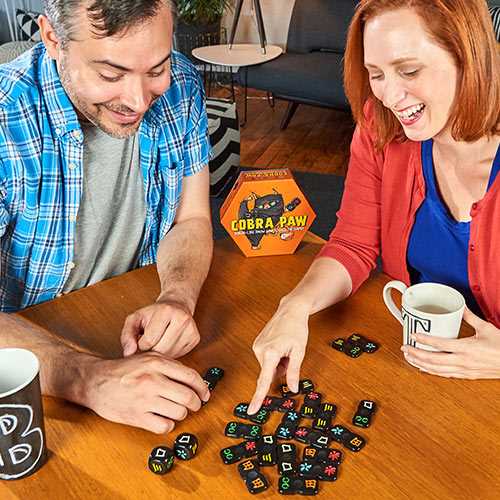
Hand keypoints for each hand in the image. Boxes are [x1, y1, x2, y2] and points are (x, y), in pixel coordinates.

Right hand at [84, 352, 209, 432]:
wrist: (95, 381)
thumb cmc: (124, 370)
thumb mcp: (148, 358)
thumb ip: (170, 366)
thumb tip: (195, 381)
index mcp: (157, 363)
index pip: (191, 377)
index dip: (203, 388)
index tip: (205, 394)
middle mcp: (152, 380)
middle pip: (188, 397)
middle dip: (196, 404)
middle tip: (194, 405)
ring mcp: (144, 399)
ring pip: (179, 412)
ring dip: (181, 414)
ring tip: (174, 410)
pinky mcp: (136, 416)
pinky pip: (164, 426)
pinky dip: (168, 424)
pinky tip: (162, 419)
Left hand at [120, 300, 199, 358]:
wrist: (175, 305)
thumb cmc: (153, 314)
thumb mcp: (135, 319)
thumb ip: (127, 335)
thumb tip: (128, 353)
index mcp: (165, 311)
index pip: (149, 341)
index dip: (141, 344)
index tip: (141, 338)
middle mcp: (182, 319)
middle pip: (161, 350)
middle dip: (151, 350)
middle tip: (149, 342)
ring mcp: (191, 329)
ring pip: (170, 355)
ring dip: (160, 353)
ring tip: (158, 341)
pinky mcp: (195, 338)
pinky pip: (179, 356)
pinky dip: (170, 353)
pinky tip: (168, 343)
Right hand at [247, 305, 308, 413]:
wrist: (290, 310)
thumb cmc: (296, 328)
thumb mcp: (299, 352)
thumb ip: (294, 372)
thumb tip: (292, 389)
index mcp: (270, 353)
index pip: (264, 381)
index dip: (258, 397)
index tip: (252, 410)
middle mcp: (259, 350)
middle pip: (271, 373)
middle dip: (281, 369)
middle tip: (290, 355)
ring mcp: (256, 346)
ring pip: (269, 367)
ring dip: (278, 362)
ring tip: (286, 348)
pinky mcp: (256, 344)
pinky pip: (266, 359)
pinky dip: (275, 357)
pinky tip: (280, 346)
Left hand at [401, 308, 499, 378]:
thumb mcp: (486, 328)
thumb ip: (469, 317)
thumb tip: (459, 307)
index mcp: (467, 348)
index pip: (440, 344)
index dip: (424, 340)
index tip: (413, 335)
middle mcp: (463, 361)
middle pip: (433, 359)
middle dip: (416, 354)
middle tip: (405, 348)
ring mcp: (464, 370)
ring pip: (437, 369)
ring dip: (421, 364)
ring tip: (409, 358)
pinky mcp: (466, 375)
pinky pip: (445, 374)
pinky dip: (432, 371)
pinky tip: (423, 368)